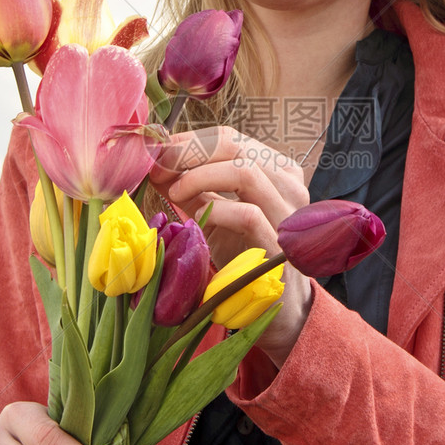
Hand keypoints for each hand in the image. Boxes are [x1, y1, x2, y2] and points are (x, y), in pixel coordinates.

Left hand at [150, 127, 313, 364]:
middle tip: (157, 166)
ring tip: (173, 192)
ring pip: (246, 171)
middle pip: (236, 147)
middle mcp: (289, 185)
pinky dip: (216, 210)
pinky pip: (248, 214)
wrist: (276, 306)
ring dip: (200, 176)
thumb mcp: (213, 213)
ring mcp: (289, 214)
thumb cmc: (242, 253)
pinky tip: (195, 219)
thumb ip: (190, 186)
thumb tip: (154, 161)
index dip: (187, 141)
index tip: (155, 152)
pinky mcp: (281, 246)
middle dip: (188, 152)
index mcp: (276, 170)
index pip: (229, 139)